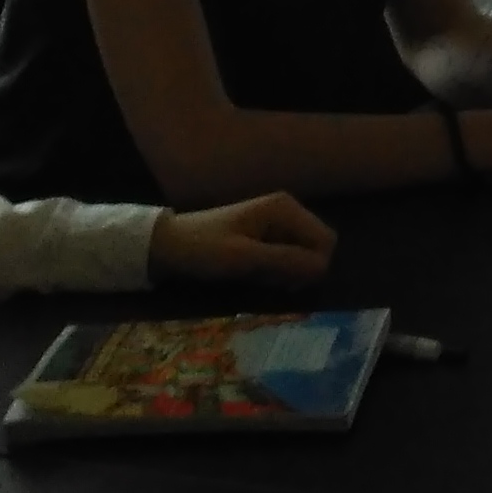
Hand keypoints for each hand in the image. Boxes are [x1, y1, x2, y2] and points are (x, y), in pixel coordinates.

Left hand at [150, 194, 336, 286]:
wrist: (166, 245)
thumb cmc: (203, 249)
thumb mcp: (243, 258)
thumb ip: (284, 261)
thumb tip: (324, 269)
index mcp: (285, 209)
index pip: (325, 241)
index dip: (313, 267)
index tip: (285, 284)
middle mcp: (287, 210)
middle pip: (317, 246)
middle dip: (301, 269)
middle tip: (270, 283)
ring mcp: (277, 222)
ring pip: (303, 253)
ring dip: (287, 272)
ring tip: (259, 280)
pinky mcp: (266, 235)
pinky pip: (288, 255)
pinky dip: (277, 269)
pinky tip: (256, 276)